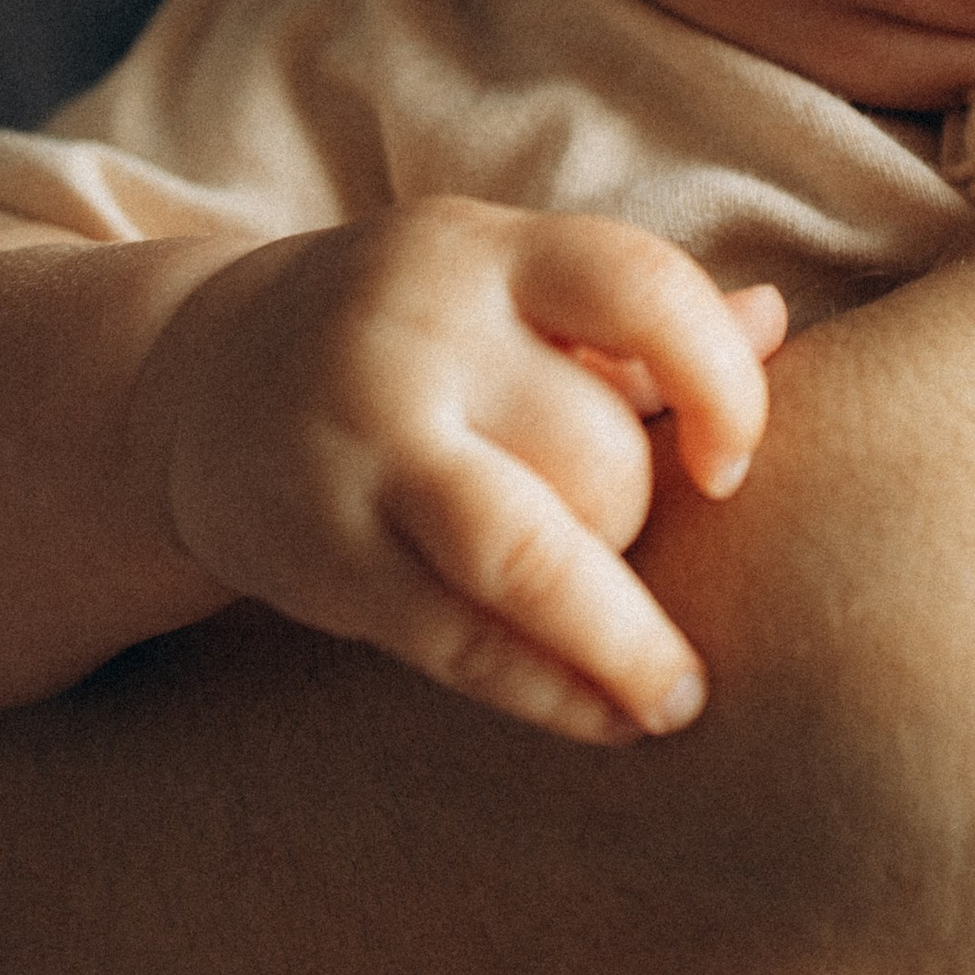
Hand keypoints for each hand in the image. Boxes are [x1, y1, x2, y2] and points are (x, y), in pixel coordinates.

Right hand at [150, 201, 783, 745]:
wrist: (196, 386)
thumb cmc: (406, 335)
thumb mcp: (503, 285)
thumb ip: (634, 311)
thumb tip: (777, 321)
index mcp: (483, 255)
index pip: (636, 287)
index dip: (719, 379)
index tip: (730, 464)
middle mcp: (416, 342)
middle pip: (590, 451)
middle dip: (638, 518)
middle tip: (638, 548)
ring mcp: (360, 453)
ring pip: (526, 555)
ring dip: (622, 643)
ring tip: (680, 699)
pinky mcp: (323, 558)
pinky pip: (460, 642)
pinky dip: (550, 692)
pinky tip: (609, 719)